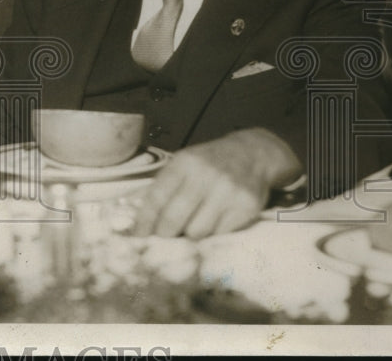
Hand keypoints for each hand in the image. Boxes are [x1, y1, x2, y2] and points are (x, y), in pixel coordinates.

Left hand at [133, 128, 301, 238]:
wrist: (252, 154)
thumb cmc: (209, 163)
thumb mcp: (183, 164)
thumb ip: (163, 188)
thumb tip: (140, 220)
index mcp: (184, 163)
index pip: (157, 198)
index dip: (145, 221)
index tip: (139, 235)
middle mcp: (205, 176)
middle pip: (174, 219)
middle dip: (164, 233)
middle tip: (164, 237)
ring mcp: (227, 192)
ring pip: (197, 231)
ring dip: (191, 233)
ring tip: (193, 224)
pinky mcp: (246, 207)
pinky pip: (220, 234)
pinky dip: (213, 233)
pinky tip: (214, 221)